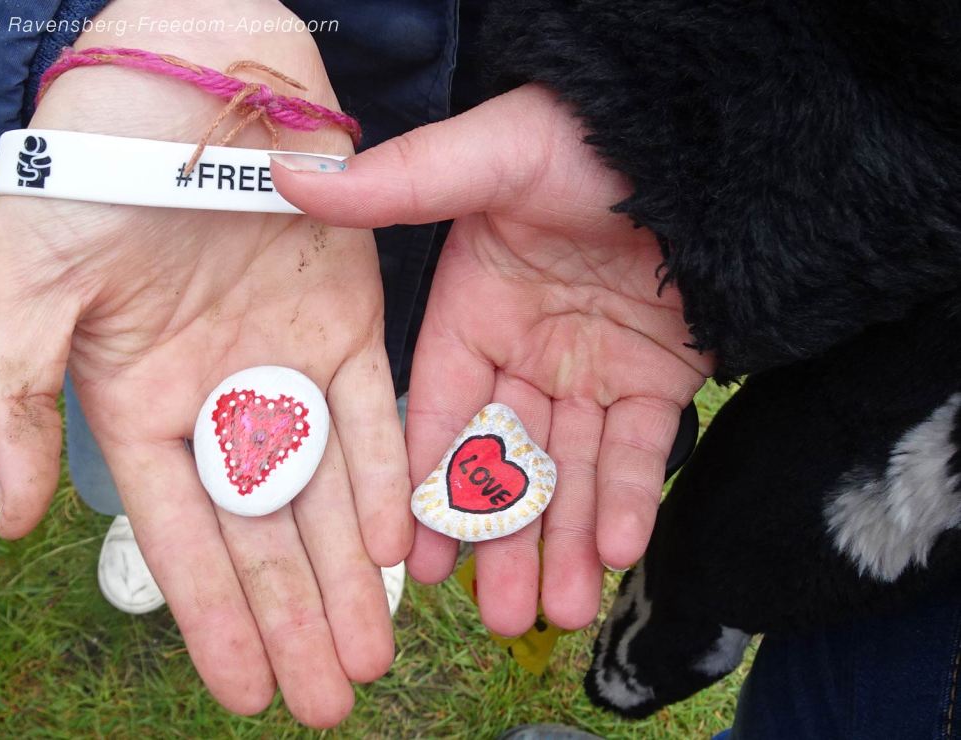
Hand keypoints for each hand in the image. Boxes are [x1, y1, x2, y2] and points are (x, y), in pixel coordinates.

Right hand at [0, 2, 408, 726]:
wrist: (186, 80)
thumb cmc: (90, 175)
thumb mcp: (20, 283)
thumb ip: (10, 401)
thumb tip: (10, 523)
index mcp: (140, 405)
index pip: (181, 535)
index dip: (212, 618)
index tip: (242, 694)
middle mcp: (220, 398)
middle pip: (262, 533)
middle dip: (295, 618)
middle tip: (329, 699)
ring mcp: (287, 364)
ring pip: (324, 491)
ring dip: (349, 572)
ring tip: (372, 653)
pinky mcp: (350, 322)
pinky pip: (374, 415)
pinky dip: (386, 478)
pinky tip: (400, 547)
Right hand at [274, 84, 712, 633]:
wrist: (704, 138)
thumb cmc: (585, 138)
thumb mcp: (489, 158)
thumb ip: (399, 185)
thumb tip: (292, 177)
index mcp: (472, 308)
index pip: (437, 412)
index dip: (424, 486)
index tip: (411, 560)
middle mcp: (527, 349)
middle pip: (505, 460)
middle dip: (502, 538)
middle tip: (498, 616)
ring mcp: (595, 367)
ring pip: (571, 470)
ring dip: (564, 542)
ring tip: (554, 613)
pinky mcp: (663, 376)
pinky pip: (641, 448)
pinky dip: (629, 499)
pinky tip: (616, 553)